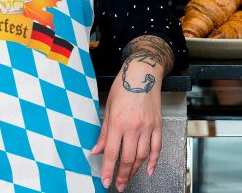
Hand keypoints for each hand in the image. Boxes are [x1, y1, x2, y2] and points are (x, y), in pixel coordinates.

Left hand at [91, 60, 162, 190]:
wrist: (142, 74)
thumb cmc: (123, 86)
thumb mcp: (107, 106)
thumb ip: (103, 131)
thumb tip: (96, 149)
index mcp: (117, 122)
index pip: (111, 152)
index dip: (108, 169)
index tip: (106, 181)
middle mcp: (133, 127)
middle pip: (128, 158)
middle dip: (122, 175)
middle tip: (118, 185)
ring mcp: (147, 127)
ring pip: (142, 157)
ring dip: (135, 171)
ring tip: (128, 178)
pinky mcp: (157, 126)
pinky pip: (157, 148)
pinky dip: (154, 162)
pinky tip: (149, 170)